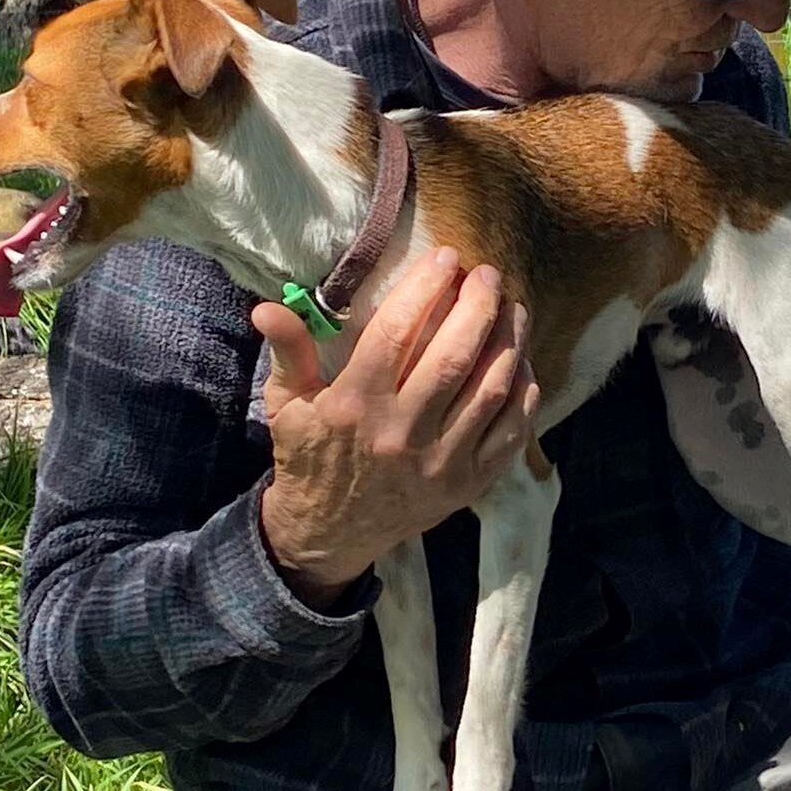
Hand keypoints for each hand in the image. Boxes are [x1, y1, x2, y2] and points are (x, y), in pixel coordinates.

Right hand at [252, 247, 537, 608]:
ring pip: (490, 390)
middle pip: (453, 358)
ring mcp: (441, 462)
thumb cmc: (310, 457)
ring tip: (513, 308)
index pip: (395, 333)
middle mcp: (401, 433)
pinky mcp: (468, 484)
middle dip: (478, 306)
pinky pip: (510, 433)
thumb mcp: (288, 405)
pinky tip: (522, 362)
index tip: (445, 257)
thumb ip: (288, 352)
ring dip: (510, 342)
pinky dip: (523, 393)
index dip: (424, 289)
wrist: (329, 533)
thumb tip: (267, 307)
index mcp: (355, 406)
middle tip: (488, 274)